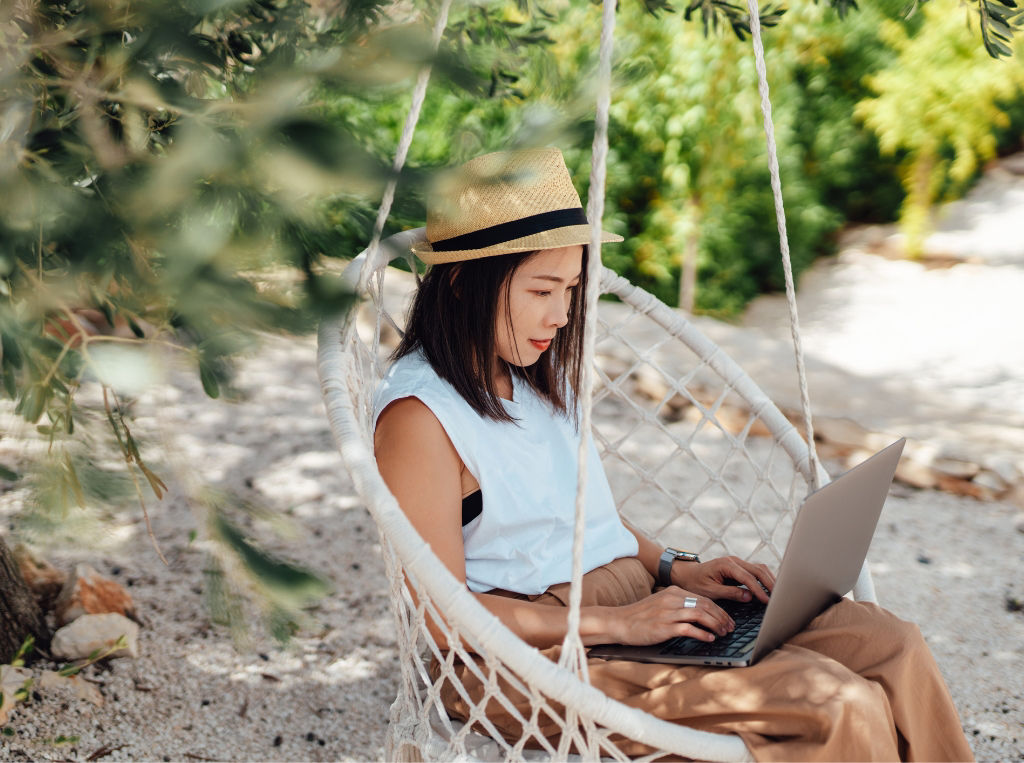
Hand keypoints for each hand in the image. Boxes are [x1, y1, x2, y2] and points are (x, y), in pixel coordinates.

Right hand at [608, 587, 734, 645]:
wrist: (619, 622)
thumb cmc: (640, 616)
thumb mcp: (660, 604)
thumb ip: (678, 605)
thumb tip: (701, 614)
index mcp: (673, 592)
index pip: (703, 598)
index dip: (719, 610)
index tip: (727, 620)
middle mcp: (672, 599)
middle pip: (705, 605)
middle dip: (721, 617)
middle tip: (730, 628)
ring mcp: (668, 613)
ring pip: (700, 614)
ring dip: (715, 625)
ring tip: (723, 633)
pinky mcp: (664, 627)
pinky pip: (689, 628)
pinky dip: (702, 633)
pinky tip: (709, 638)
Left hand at [672, 556, 774, 603]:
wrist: (687, 574)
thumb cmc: (696, 583)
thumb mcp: (710, 591)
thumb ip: (730, 593)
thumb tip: (749, 596)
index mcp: (725, 565)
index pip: (747, 577)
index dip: (759, 590)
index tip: (767, 601)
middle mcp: (733, 560)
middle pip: (758, 570)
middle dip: (770, 583)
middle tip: (780, 598)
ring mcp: (737, 562)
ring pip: (759, 568)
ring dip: (770, 580)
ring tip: (779, 594)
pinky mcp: (739, 567)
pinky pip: (755, 571)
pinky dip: (764, 579)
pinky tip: (771, 589)